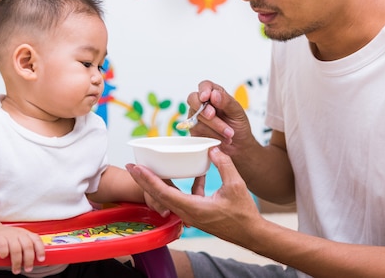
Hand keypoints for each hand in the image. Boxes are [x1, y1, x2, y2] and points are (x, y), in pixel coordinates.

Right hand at [0, 225, 45, 273]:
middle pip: (27, 246)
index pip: (36, 240)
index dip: (40, 250)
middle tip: (28, 268)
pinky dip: (4, 253)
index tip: (41, 259)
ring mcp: (9, 235)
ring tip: (16, 270)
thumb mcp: (21, 239)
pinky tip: (4, 257)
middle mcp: (19, 234)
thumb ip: (28, 246)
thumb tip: (37, 260)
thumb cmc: (9, 238)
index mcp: (26, 234)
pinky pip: (3, 246)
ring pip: (16, 249)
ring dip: (17, 262)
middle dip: (29, 259)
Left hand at [127, 147, 261, 245]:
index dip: (148, 179)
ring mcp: (191, 216)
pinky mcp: (196, 215)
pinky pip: (182, 199)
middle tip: (132, 166)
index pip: (163, 192)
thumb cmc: (244, 213)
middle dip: (144, 181)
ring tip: (149, 170)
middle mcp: (187, 214)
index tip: (136, 167)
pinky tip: (196, 175)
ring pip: (168, 198)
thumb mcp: (236, 185)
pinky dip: (181, 188)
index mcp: (193, 208)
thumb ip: (223, 165)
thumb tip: (213, 149)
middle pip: (159, 196)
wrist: (252, 234)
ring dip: (158, 184)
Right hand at [188, 80, 255, 151]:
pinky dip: (210, 135)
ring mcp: (198, 117)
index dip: (203, 90)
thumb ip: (226, 101)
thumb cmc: (238, 125)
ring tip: (228, 133)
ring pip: (196, 117)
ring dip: (213, 126)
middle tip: (212, 115)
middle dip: (203, 109)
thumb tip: (214, 94)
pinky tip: (220, 138)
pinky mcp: (195, 130)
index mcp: (215, 96)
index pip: (205, 86)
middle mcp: (204, 105)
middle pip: (193, 99)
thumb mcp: (237, 112)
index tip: (206, 97)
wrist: (238, 145)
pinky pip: (197, 131)